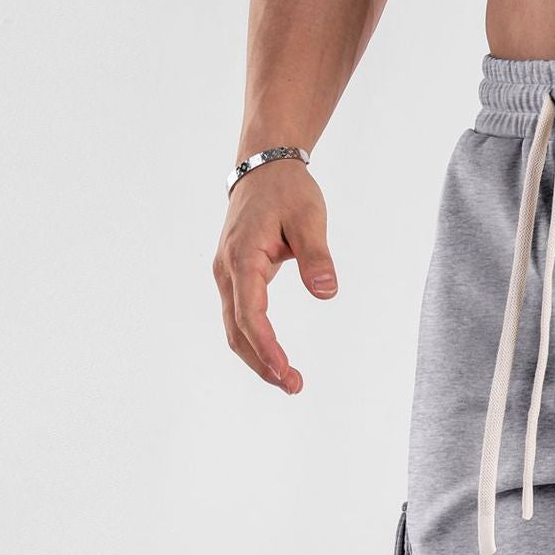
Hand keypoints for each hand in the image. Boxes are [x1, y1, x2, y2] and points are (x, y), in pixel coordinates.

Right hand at [212, 160, 336, 393]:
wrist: (263, 167)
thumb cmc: (288, 191)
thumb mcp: (309, 218)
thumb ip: (317, 256)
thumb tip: (327, 292)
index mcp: (242, 257)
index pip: (250, 314)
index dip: (266, 347)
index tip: (286, 372)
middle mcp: (227, 269)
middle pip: (237, 331)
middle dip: (262, 363)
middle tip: (294, 386)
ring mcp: (227, 275)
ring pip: (235, 328)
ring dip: (258, 358)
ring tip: (289, 380)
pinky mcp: (235, 277)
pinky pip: (240, 318)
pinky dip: (255, 342)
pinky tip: (275, 359)